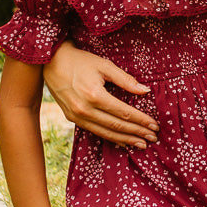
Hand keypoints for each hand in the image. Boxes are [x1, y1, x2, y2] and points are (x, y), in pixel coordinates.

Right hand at [44, 42, 158, 146]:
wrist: (51, 63)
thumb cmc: (81, 61)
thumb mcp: (105, 65)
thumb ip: (126, 80)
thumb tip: (145, 91)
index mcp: (95, 95)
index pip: (124, 113)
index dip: (141, 120)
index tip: (154, 125)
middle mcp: (85, 109)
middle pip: (117, 126)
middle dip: (137, 133)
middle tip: (153, 138)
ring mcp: (77, 116)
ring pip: (106, 133)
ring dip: (126, 140)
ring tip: (141, 144)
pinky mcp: (72, 118)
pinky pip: (95, 131)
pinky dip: (110, 137)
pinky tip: (122, 141)